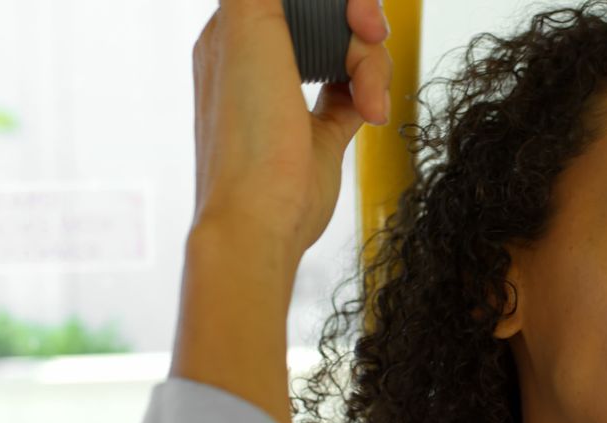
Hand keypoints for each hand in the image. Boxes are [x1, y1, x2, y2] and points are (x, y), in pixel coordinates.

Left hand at [191, 0, 392, 252]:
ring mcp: (293, 95)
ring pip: (349, 52)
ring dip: (369, 68)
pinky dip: (370, 92)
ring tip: (369, 102)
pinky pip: (358, 89)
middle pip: (327, 16)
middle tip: (372, 39)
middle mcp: (262, 60)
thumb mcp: (245, 29)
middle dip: (357, 27)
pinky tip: (370, 111)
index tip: (358, 12)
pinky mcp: (323, 129)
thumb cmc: (247, 138)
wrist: (263, 218)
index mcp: (235, 32)